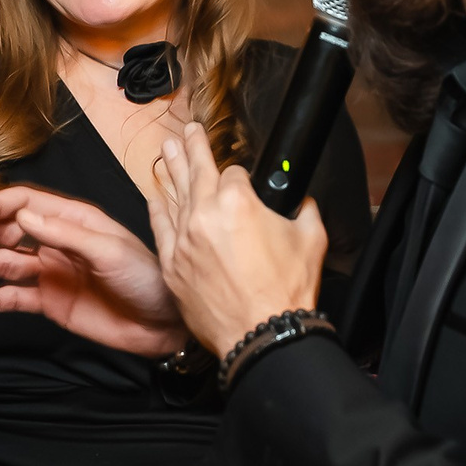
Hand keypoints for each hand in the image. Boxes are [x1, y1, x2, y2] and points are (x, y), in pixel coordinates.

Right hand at [0, 186, 184, 355]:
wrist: (165, 325)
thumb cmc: (148, 280)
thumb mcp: (111, 251)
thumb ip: (65, 234)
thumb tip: (23, 216)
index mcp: (74, 220)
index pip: (23, 204)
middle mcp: (57, 242)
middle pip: (5, 229)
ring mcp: (51, 272)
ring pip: (3, 262)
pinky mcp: (50, 302)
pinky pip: (12, 298)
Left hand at [147, 122, 326, 355]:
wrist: (260, 334)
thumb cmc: (285, 292)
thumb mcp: (310, 240)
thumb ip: (304, 211)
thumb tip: (303, 202)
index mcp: (239, 203)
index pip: (235, 174)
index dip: (243, 177)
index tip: (246, 183)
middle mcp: (205, 215)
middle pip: (196, 171)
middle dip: (193, 147)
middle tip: (187, 130)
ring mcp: (183, 240)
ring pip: (174, 194)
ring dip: (171, 169)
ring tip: (167, 149)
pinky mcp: (172, 264)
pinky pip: (160, 227)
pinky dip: (157, 208)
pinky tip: (155, 194)